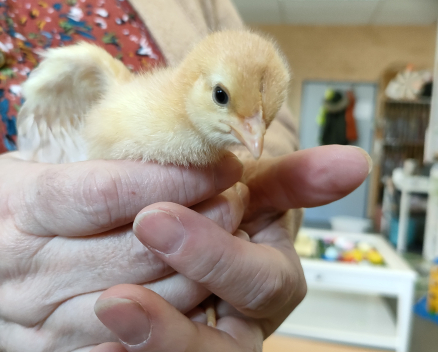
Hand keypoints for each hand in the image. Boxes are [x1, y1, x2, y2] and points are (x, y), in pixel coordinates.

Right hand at [0, 152, 242, 351]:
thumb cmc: (24, 206)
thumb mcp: (43, 171)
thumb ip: (101, 167)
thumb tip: (179, 144)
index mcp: (18, 205)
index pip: (110, 191)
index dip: (176, 179)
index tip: (221, 168)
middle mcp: (24, 266)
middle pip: (137, 248)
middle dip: (202, 223)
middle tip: (234, 199)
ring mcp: (39, 317)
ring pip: (148, 298)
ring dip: (202, 268)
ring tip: (226, 237)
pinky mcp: (56, 348)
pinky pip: (135, 339)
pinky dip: (179, 309)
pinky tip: (200, 280)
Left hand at [91, 145, 370, 351]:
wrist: (206, 215)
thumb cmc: (235, 198)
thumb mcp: (261, 185)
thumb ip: (299, 179)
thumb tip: (356, 163)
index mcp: (272, 282)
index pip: (259, 284)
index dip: (214, 258)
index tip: (156, 218)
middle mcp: (244, 322)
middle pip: (221, 346)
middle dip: (171, 324)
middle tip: (116, 298)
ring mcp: (209, 338)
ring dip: (148, 347)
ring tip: (105, 322)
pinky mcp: (168, 344)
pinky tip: (99, 350)